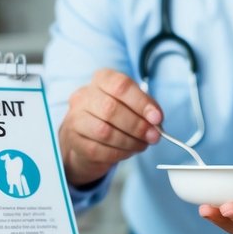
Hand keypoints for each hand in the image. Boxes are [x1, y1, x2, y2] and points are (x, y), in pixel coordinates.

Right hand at [59, 68, 161, 186]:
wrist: (87, 138)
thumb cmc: (113, 117)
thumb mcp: (131, 104)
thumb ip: (146, 108)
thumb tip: (156, 120)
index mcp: (101, 80)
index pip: (120, 85)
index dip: (141, 102)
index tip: (157, 118)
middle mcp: (84, 97)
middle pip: (110, 109)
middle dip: (137, 125)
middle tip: (153, 136)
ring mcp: (76, 119)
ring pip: (104, 132)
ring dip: (130, 141)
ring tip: (142, 144)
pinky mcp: (75, 141)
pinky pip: (100, 150)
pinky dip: (120, 153)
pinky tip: (128, 151)